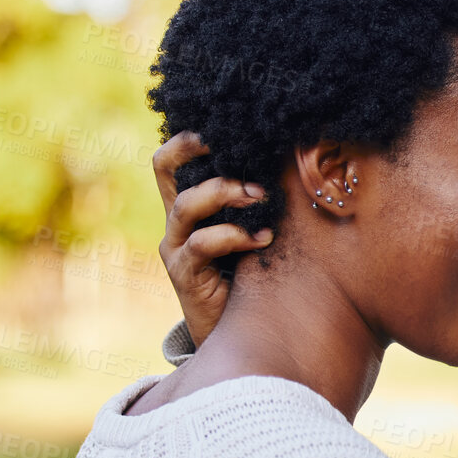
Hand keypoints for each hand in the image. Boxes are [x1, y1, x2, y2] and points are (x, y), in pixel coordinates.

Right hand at [154, 132, 273, 348]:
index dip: (186, 138)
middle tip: (247, 159)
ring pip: (187, 205)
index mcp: (188, 204)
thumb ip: (257, 201)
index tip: (219, 126)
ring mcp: (176, 247)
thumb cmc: (251, 273)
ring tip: (261, 198)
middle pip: (166, 170)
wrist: (235, 331)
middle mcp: (176, 221)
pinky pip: (203, 243)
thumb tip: (291, 163)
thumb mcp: (251, 229)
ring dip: (226, 193)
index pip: (170, 161)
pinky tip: (263, 238)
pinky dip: (235, 236)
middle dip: (201, 154)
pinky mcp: (184, 274)